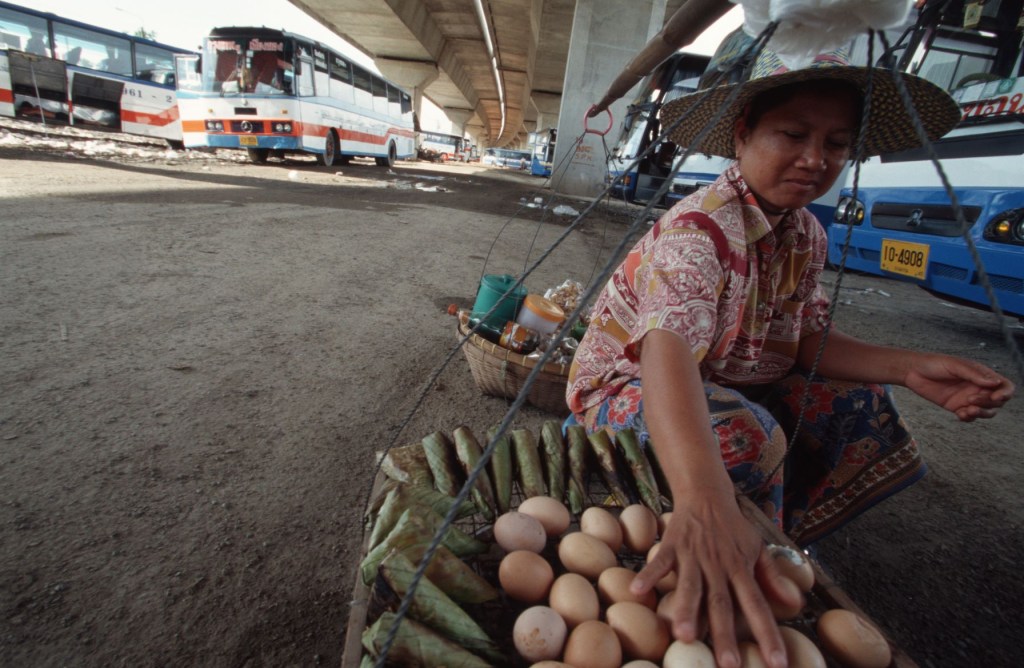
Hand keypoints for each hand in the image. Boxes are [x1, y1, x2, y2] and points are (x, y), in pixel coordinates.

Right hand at [630, 488, 799, 667]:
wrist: (707, 494)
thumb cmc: (733, 527)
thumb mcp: (758, 548)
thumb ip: (773, 577)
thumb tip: (796, 603)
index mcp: (741, 569)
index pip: (757, 605)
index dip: (767, 634)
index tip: (777, 662)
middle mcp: (718, 566)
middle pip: (721, 604)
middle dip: (725, 635)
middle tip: (728, 664)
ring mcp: (693, 556)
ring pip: (690, 587)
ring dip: (687, 611)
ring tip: (685, 637)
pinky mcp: (672, 546)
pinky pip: (659, 562)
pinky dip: (648, 575)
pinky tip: (637, 590)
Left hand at [903, 354, 1013, 420]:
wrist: (912, 372)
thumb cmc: (934, 363)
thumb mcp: (955, 365)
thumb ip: (974, 374)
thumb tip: (995, 382)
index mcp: (982, 375)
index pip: (1004, 385)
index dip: (1005, 393)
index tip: (996, 397)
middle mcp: (978, 387)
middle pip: (997, 401)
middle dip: (988, 403)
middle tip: (970, 399)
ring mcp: (968, 398)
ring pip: (986, 412)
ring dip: (981, 413)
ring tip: (967, 410)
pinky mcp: (956, 407)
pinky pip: (970, 417)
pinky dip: (969, 418)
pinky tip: (960, 414)